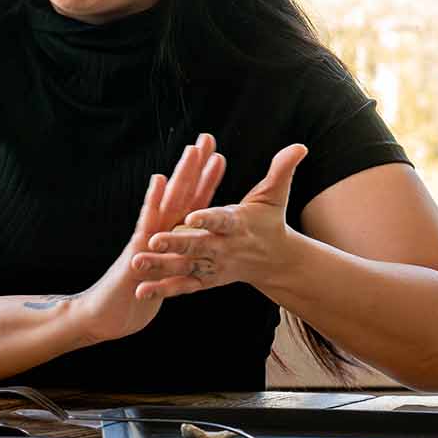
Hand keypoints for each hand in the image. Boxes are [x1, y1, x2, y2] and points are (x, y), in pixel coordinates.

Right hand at [72, 134, 226, 343]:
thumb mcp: (163, 280)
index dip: (205, 181)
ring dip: (181, 176)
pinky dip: (153, 202)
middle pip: (181, 196)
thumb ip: (173, 263)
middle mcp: (157, 234)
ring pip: (168, 203)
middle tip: (207, 138)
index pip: (191, 206)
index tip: (216, 156)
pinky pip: (146, 224)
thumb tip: (184, 253)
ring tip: (192, 151)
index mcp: (168, 241)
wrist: (103, 319)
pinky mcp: (136, 253)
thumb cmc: (131, 300)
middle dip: (195, 167)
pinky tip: (159, 180)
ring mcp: (146, 241)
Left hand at [133, 143, 307, 301]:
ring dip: (161, 267)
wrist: (275, 261)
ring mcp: (214, 266)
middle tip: (154, 240)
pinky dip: (163, 290)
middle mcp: (224, 248)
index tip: (192, 216)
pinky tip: (140, 291)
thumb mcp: (275, 196)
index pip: (222, 221)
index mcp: (237, 225)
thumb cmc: (269, 222)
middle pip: (198, 246)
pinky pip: (183, 287)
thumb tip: (300, 146)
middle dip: (176, 243)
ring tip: (137, 263)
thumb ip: (281, 171)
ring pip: (185, 267)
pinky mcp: (206, 281)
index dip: (208, 218)